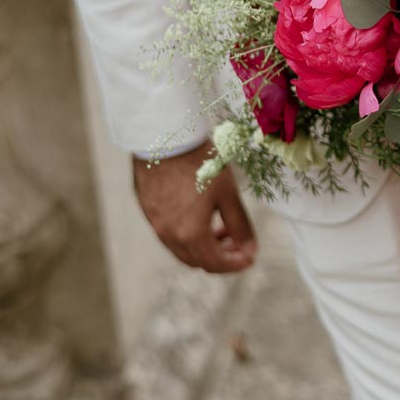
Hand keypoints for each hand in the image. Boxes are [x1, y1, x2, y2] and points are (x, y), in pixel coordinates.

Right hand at [132, 145, 257, 272]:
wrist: (162, 135)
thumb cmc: (199, 162)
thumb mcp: (228, 193)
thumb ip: (240, 225)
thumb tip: (250, 248)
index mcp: (190, 234)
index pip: (216, 264)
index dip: (237, 263)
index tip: (251, 255)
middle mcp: (168, 235)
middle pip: (198, 261)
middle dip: (221, 256)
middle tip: (238, 241)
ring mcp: (155, 223)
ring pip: (182, 249)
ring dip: (204, 245)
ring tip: (220, 226)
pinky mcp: (148, 210)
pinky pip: (169, 233)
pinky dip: (188, 233)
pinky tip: (200, 213)